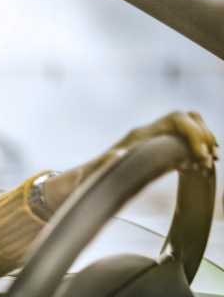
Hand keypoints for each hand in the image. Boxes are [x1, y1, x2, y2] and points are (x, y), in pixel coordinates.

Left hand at [43, 111, 218, 213]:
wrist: (86, 177)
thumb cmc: (92, 177)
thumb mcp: (100, 172)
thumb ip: (107, 164)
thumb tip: (117, 156)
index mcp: (140, 135)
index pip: (176, 120)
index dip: (193, 133)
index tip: (201, 155)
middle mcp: (148, 132)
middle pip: (187, 119)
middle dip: (203, 136)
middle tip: (211, 159)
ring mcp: (153, 137)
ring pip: (188, 126)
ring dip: (203, 139)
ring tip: (210, 160)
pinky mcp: (156, 147)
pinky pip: (183, 138)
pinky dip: (196, 146)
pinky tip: (202, 162)